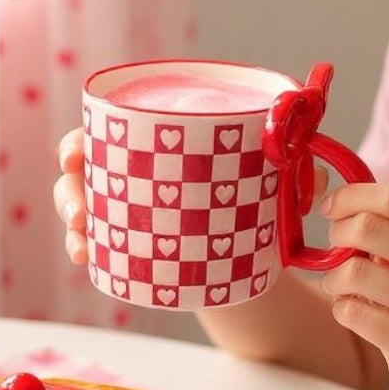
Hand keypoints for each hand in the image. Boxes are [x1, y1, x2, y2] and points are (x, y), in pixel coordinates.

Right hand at [53, 131, 331, 267]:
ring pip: (82, 204)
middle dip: (69, 184)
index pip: (108, 130)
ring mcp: (129, 208)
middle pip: (83, 167)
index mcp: (160, 142)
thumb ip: (297, 174)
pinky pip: (95, 242)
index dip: (83, 138)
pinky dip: (84, 249)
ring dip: (72, 219)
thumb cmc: (255, 201)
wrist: (253, 259)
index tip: (75, 153)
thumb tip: (319, 170)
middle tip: (79, 208)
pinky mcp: (131, 244)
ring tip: (82, 239)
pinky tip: (85, 258)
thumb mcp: (273, 184)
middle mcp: (136, 170)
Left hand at [320, 183, 388, 389]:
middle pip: (369, 227)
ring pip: (353, 271)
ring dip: (334, 277)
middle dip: (338, 234)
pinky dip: (342, 307)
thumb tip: (339, 206)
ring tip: (343, 286)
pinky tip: (356, 312)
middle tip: (337, 248)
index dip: (351, 197)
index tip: (333, 208)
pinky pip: (351, 311)